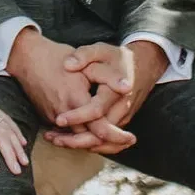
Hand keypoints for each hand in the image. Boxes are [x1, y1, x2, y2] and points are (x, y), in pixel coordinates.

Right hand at [7, 29, 132, 150]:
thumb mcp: (87, 62)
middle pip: (88, 140)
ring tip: (114, 141)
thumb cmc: (58, 57)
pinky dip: (80, 136)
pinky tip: (93, 135)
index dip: (117, 136)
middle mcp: (63, 114)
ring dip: (95, 142)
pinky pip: (66, 133)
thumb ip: (109, 76)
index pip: (99, 129)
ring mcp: (52, 117)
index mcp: (76, 100)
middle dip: (109, 144)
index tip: (131, 138)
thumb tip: (128, 87)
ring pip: (76, 139)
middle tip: (127, 143)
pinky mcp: (47, 118)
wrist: (27, 58)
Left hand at [43, 40, 167, 153]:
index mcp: (116, 91)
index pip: (96, 110)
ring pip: (103, 141)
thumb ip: (84, 55)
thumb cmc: (116, 58)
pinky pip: (104, 140)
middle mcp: (121, 109)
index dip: (77, 117)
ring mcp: (122, 119)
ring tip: (55, 140)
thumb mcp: (101, 50)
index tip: (59, 119)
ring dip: (79, 144)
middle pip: (100, 134)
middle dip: (76, 139)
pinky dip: (87, 143)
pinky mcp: (119, 124)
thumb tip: (68, 64)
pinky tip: (66, 140)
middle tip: (52, 138)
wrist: (141, 66)